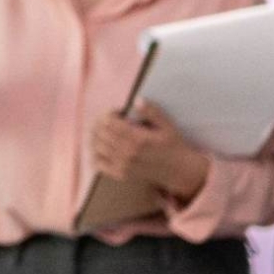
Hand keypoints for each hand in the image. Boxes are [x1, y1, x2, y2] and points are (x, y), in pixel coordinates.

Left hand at [91, 101, 209, 202]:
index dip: (108, 113)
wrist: (179, 170)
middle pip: (100, 133)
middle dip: (100, 122)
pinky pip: (99, 164)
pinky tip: (100, 146)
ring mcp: (123, 165)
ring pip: (96, 147)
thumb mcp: (167, 125)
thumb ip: (152, 112)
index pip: (109, 122)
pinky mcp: (121, 174)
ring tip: (104, 129)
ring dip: (95, 135)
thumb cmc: (173, 145)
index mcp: (138, 139)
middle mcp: (128, 153)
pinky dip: (95, 154)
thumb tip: (137, 100)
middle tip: (108, 118)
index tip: (117, 111)